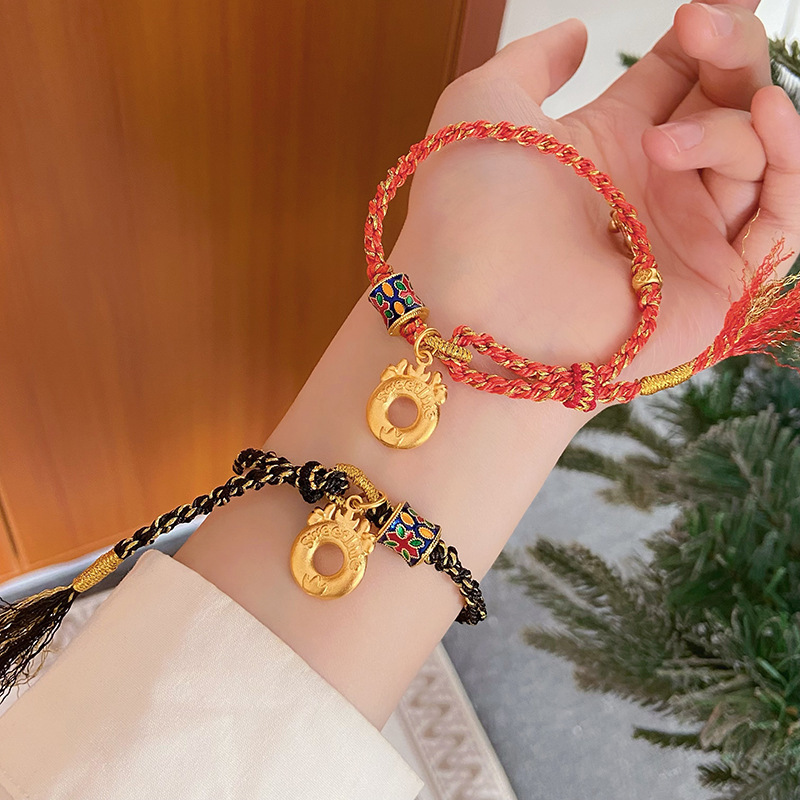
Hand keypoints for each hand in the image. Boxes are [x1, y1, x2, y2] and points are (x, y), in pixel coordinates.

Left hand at [387, 1, 799, 390]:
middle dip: (729, 53)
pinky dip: (789, 169)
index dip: (702, 36)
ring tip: (662, 142)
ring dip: (729, 127)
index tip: (704, 7)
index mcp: (609, 143)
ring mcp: (686, 236)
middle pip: (727, 104)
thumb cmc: (464, 212)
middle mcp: (654, 187)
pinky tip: (764, 121)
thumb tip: (576, 33)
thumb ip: (534, 61)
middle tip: (701, 26)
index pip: (678, 77)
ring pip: (755, 155)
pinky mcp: (713, 287)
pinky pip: (779, 223)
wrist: (472, 311)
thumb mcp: (482, 105)